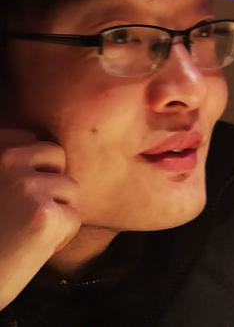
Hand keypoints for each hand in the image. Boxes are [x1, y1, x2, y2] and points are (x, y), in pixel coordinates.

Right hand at [0, 128, 80, 309]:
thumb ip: (16, 161)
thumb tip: (52, 144)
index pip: (35, 139)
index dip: (35, 167)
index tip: (13, 193)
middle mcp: (6, 160)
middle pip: (58, 156)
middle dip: (51, 182)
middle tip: (24, 211)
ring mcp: (26, 185)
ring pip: (70, 188)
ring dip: (57, 211)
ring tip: (27, 230)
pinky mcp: (44, 213)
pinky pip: (74, 217)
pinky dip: (61, 236)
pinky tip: (33, 247)